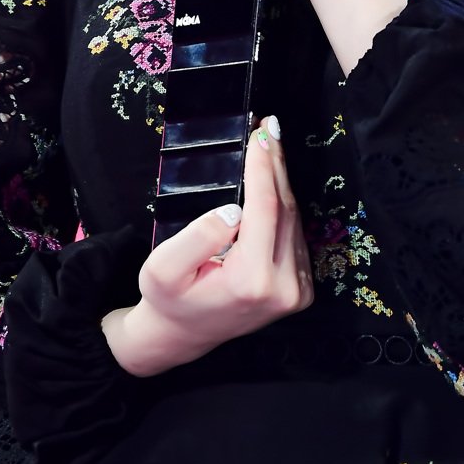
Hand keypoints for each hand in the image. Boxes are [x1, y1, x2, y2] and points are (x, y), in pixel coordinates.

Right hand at [101, 119, 312, 377]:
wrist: (183, 335)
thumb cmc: (168, 299)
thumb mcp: (163, 269)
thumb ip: (196, 238)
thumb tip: (233, 208)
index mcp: (253, 282)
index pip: (266, 209)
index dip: (264, 167)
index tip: (260, 134)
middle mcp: (284, 288)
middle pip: (286, 211)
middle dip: (276, 165)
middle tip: (268, 128)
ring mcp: (297, 292)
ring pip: (294, 221)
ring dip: (282, 181)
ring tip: (269, 147)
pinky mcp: (300, 291)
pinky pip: (295, 236)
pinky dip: (284, 205)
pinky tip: (272, 181)